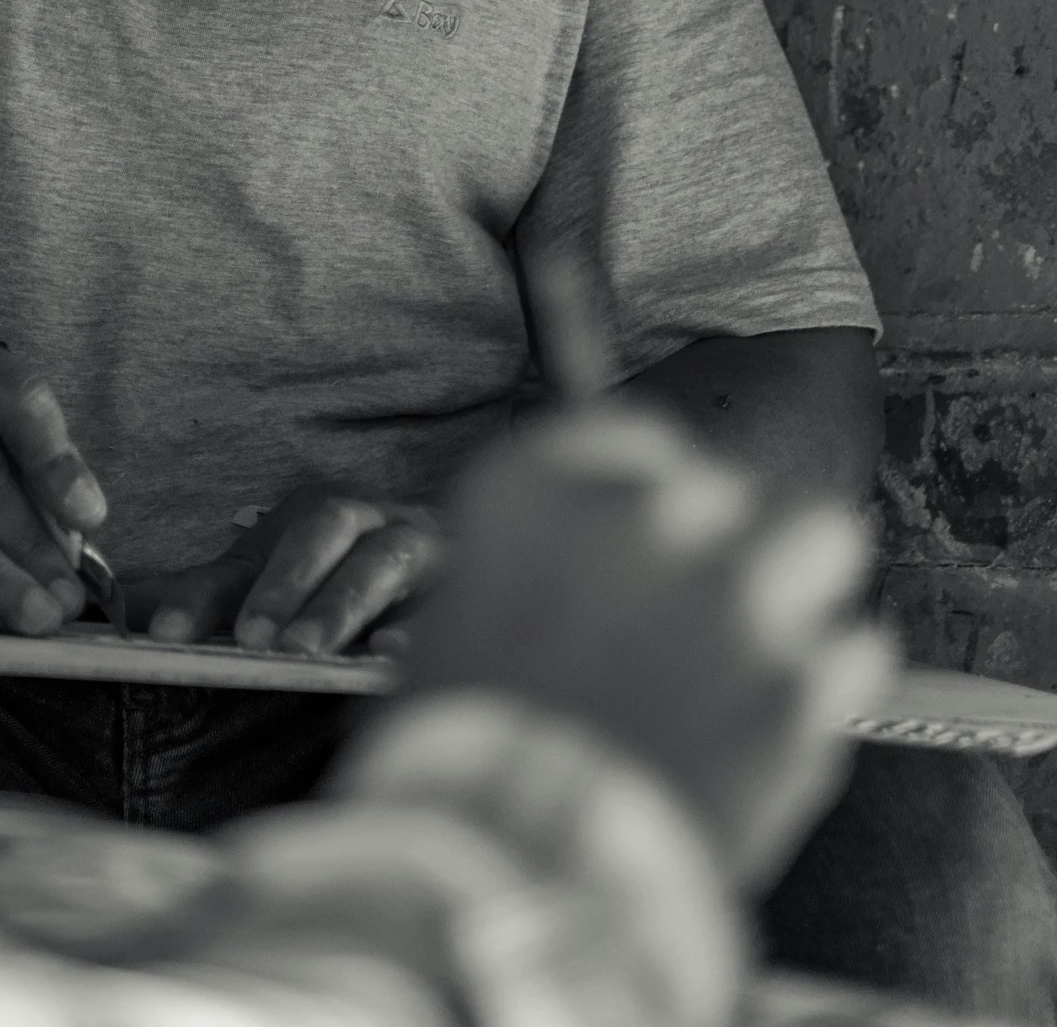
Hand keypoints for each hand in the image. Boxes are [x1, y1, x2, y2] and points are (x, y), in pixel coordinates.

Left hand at [128, 484, 444, 655]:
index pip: (245, 555)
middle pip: (322, 531)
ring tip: (306, 649)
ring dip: (341, 601)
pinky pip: (445, 601)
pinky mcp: (462, 584)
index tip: (163, 634)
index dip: (202, 593)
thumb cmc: (340, 577)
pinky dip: (418, 626)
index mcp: (305, 518)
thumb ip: (201, 596)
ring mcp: (416, 547)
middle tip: (252, 637)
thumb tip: (113, 611)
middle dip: (285, 581)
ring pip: (381, 560)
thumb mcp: (265, 581)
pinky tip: (390, 654)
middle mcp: (361, 520)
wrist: (446, 561)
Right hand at [403, 402, 892, 889]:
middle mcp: (640, 519)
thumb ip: (539, 578)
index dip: (654, 481)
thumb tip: (589, 590)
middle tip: (706, 607)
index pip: (631, 440)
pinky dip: (828, 681)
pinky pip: (854, 647)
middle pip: (728, 487)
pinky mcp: (800, 681)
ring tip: (777, 633)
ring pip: (822, 532)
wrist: (512, 871)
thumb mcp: (459, 628)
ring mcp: (730, 592)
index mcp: (535, 494)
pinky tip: (789, 718)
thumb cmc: (458, 760)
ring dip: (803, 573)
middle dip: (725, 543)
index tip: (657, 514)